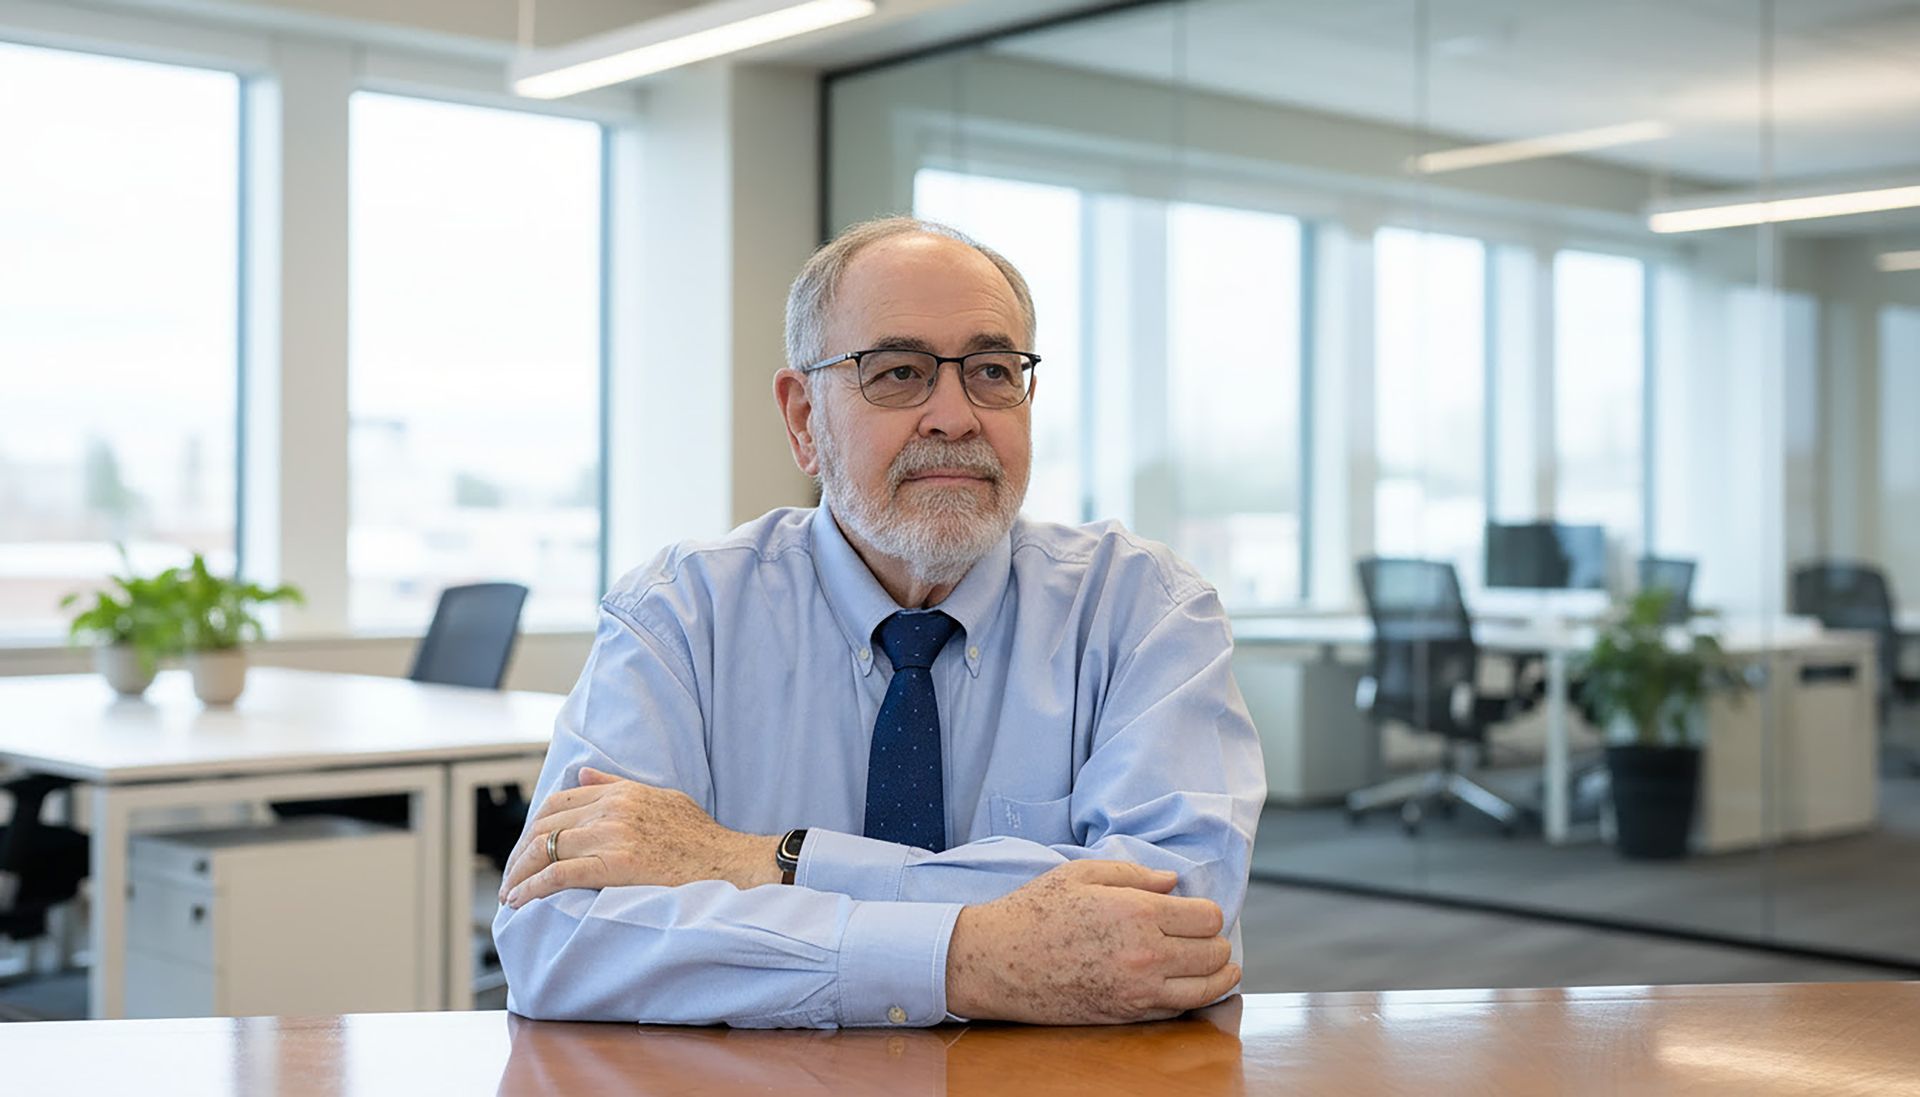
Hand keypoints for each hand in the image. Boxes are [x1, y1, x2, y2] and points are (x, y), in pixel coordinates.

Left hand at [499, 767, 780, 906]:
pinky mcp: (614, 865)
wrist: (728, 863)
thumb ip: (618, 787)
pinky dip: (532, 887)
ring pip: (545, 849)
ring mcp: (612, 836)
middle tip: (512, 877)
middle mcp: (611, 810)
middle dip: (520, 854)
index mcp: (621, 794)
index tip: (526, 849)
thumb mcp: (661, 798)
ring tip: (510, 893)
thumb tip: (584, 776)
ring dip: (519, 873)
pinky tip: (520, 900)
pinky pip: (558, 874)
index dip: (534, 827)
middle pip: (545, 827)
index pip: (558, 804)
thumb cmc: (701, 838)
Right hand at [943, 860, 1238, 1024]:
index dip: (1207, 912)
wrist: (998, 962)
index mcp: (1139, 913)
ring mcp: (1138, 991)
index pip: (1209, 918)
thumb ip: (1135, 874)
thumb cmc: (1035, 912)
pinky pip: (1179, 1010)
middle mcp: (1147, 955)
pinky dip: (1189, 997)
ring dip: (1216, 975)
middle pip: (1215, 954)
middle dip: (1214, 942)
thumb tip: (1173, 883)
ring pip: (1207, 988)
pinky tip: (1181, 983)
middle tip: (1200, 936)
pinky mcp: (1127, 1016)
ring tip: (1212, 965)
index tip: (1194, 911)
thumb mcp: (1082, 874)